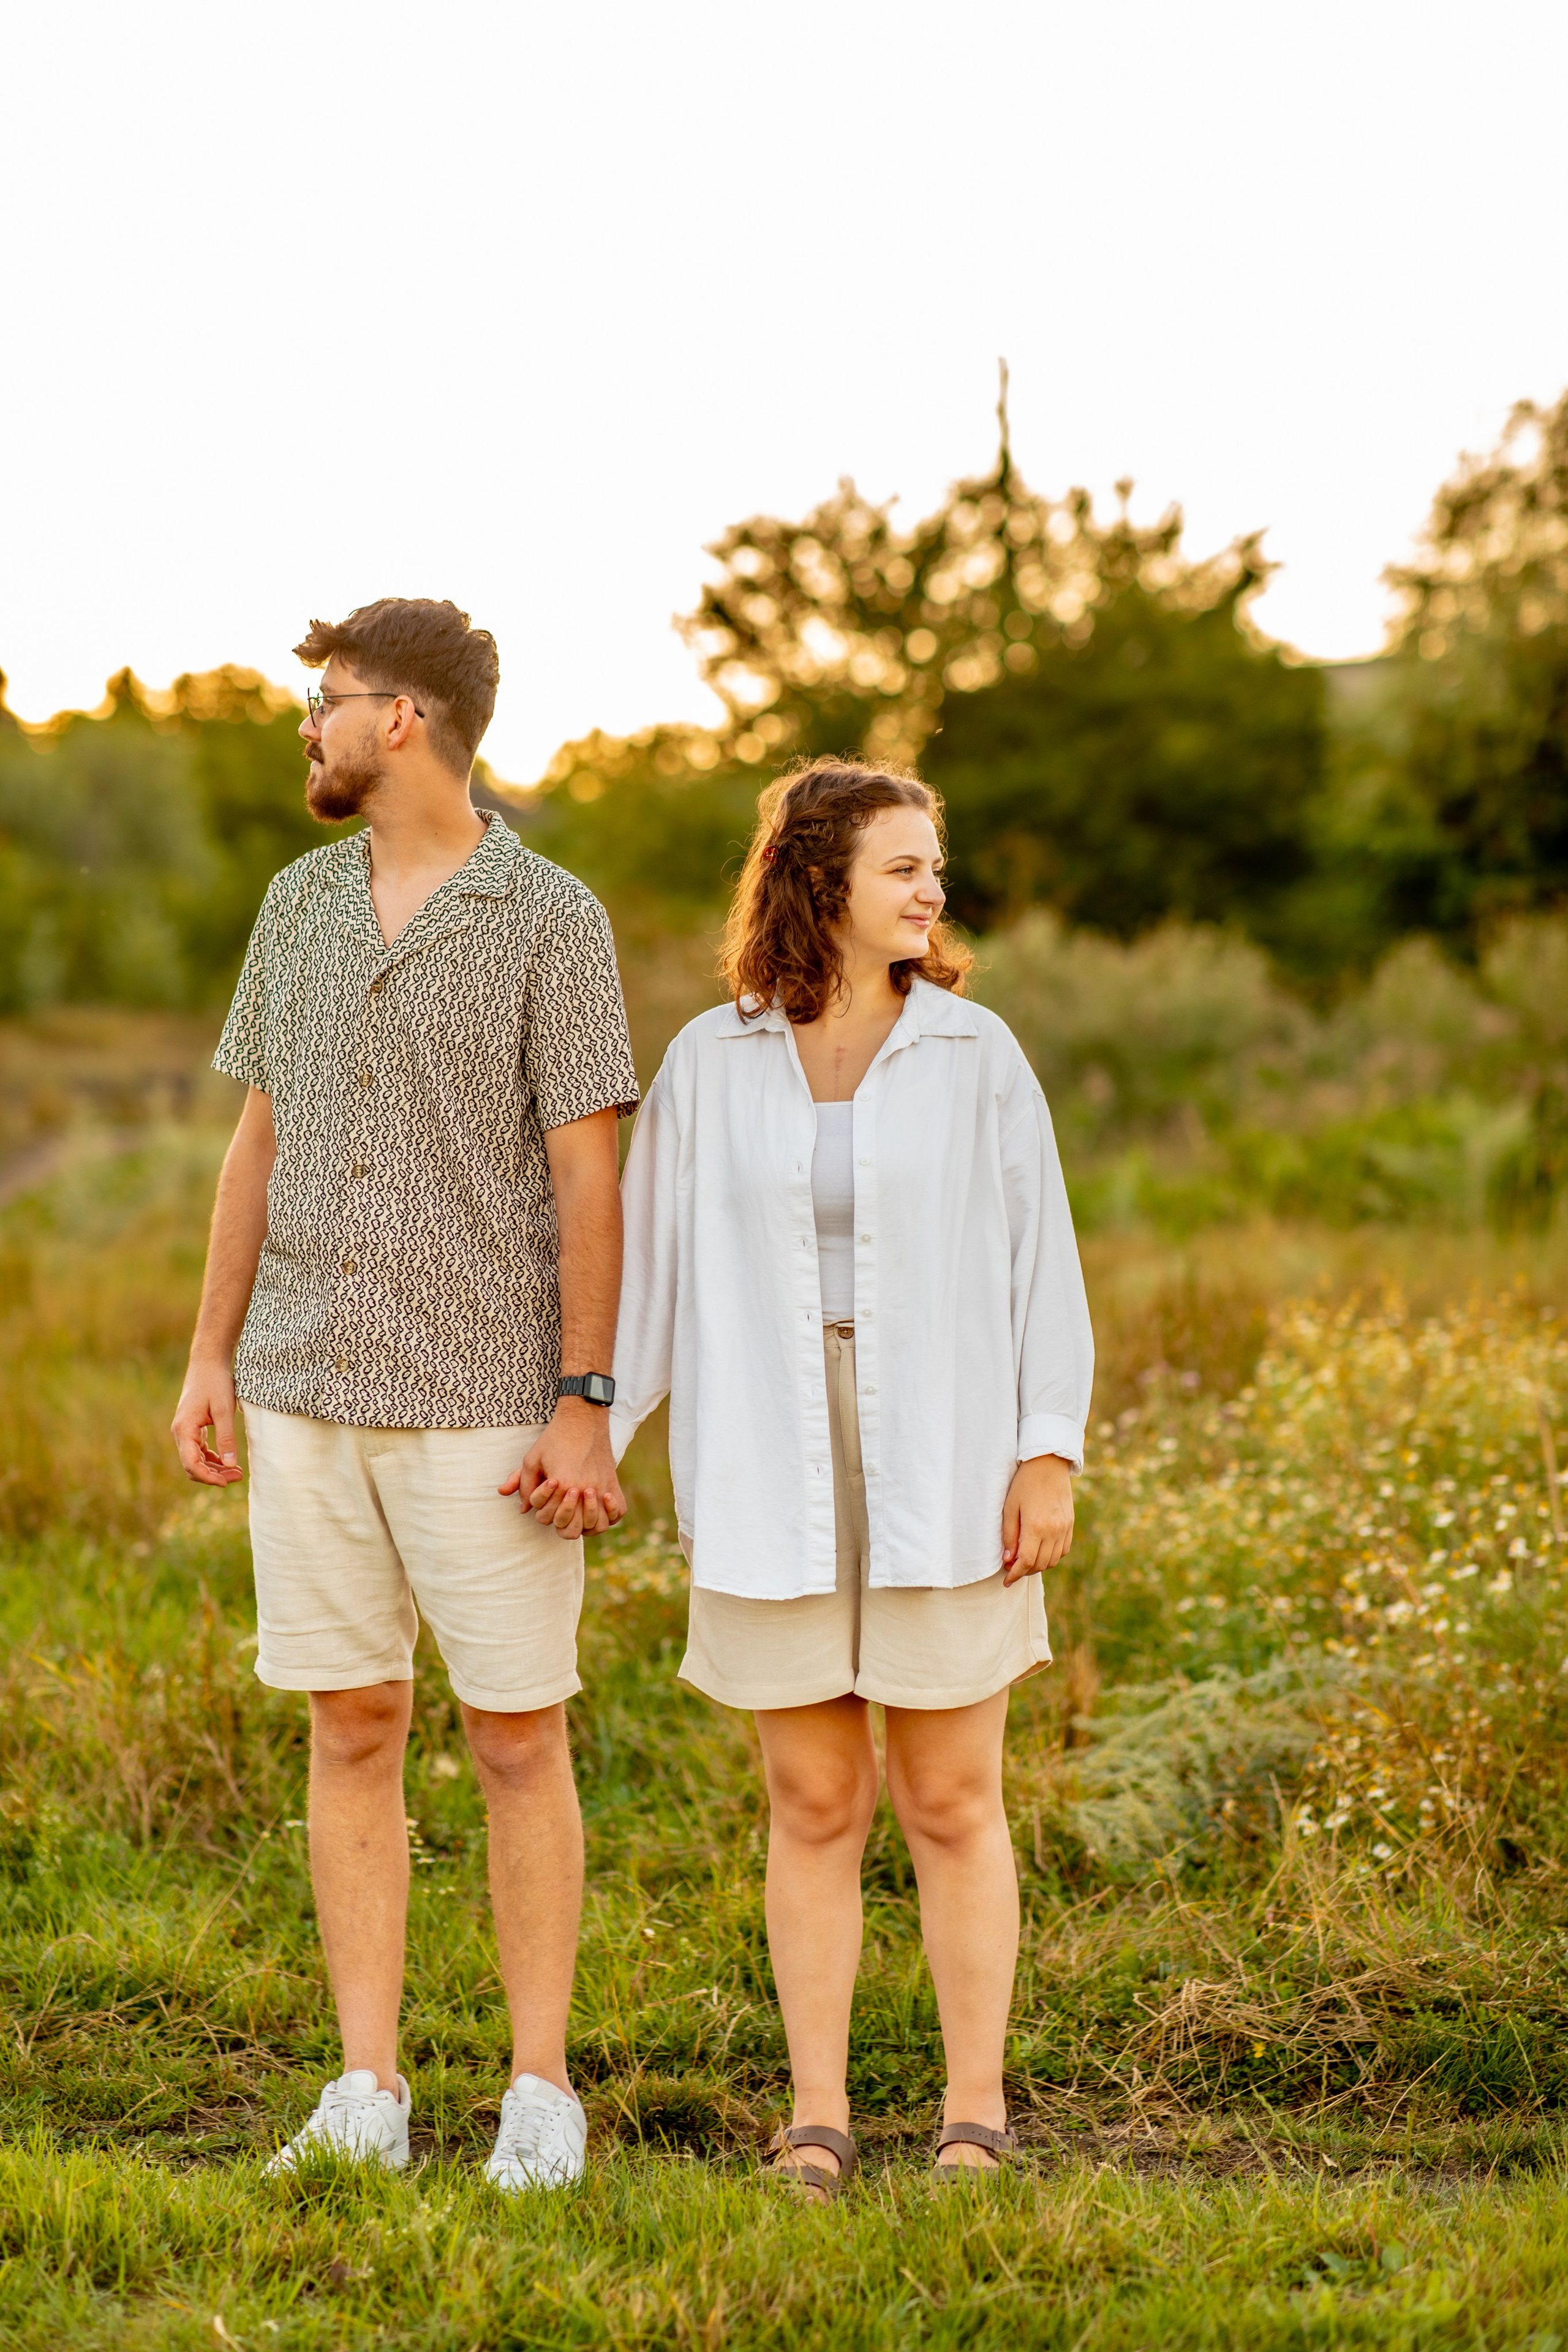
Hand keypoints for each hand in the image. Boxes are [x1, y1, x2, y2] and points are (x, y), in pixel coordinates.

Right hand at [172, 1357, 243, 1485]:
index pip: (191, 1463)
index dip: (208, 1477)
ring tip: (238, 1472)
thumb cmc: (216, 1383)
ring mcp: (185, 1432)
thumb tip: (230, 1465)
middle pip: (192, 1466)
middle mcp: (180, 1433)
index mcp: (184, 1429)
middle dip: (214, 1476)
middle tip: (238, 1476)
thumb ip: (226, 1437)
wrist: (207, 1364)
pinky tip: (229, 1462)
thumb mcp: (224, 1410)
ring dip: (215, 1469)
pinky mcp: (192, 1430)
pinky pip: (199, 1452)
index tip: (227, 1482)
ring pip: (196, 1461)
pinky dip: (213, 1459)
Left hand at [500, 1399, 625, 1540]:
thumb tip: (523, 1509)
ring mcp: (602, 1488)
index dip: (541, 1511)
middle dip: (561, 1522)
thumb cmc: (555, 1438)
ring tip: (578, 1511)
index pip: (548, 1518)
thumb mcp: (531, 1459)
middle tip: (560, 1506)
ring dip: (586, 1524)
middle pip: (572, 1530)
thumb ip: (523, 1485)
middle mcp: (585, 1490)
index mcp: (563, 1485)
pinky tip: (599, 1507)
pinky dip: (610, 1515)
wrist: (582, 1418)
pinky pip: (619, 1512)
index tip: (545, 1493)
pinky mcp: (613, 1482)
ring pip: (597, 1526)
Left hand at [1001, 1453, 1073, 1585]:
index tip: (1006, 1581)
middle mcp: (1054, 1530)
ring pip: (1053, 1560)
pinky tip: (1040, 1551)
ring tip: (1025, 1560)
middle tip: (1011, 1567)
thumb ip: (1009, 1535)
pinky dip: (1052, 1556)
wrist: (1048, 1464)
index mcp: (1036, 1526)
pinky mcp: (1070, 1524)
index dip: (1015, 1574)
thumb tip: (1008, 1559)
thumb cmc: (1024, 1483)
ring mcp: (1065, 1528)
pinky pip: (1064, 1550)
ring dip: (1038, 1566)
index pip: (1026, 1562)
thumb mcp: (1009, 1507)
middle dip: (1024, 1571)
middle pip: (1040, 1564)